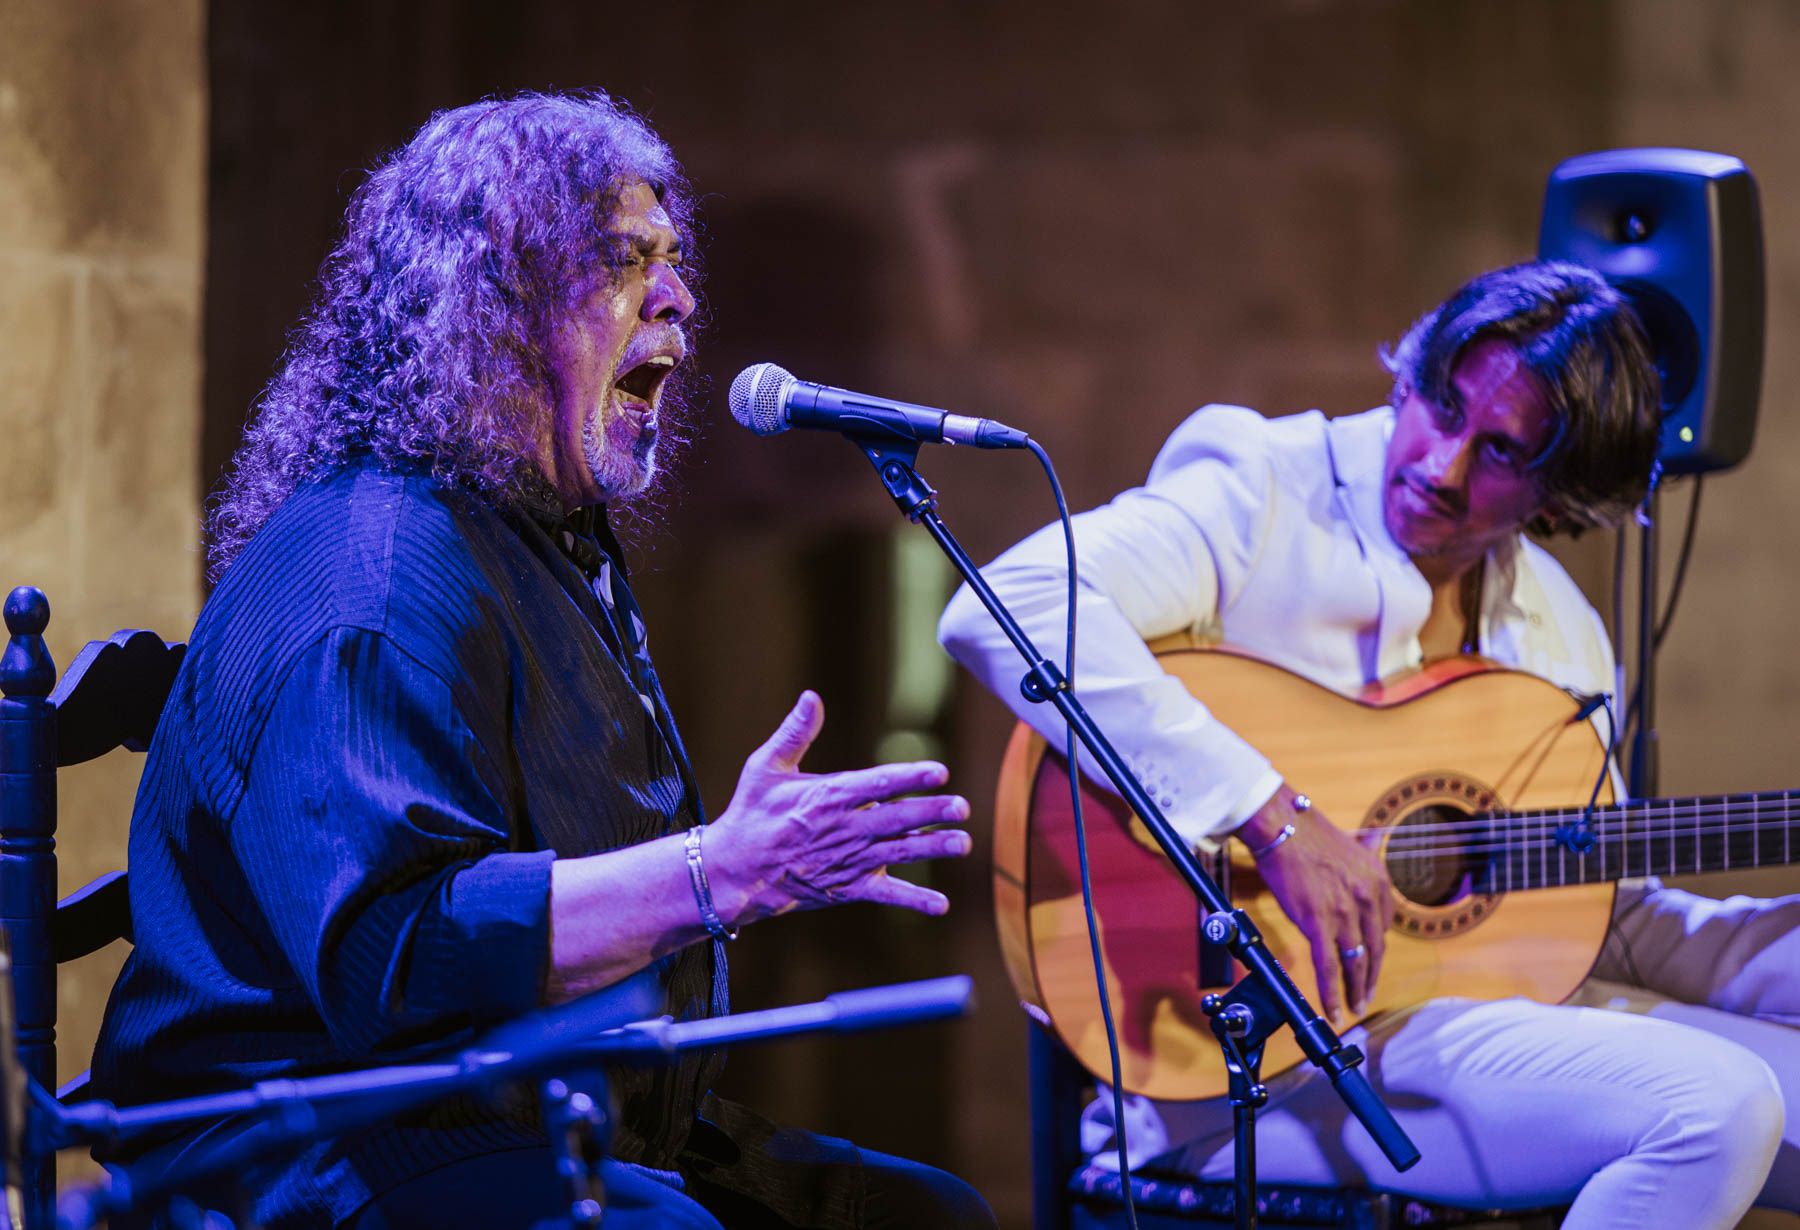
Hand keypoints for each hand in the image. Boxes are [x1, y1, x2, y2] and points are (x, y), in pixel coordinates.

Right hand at [703, 691, 972, 926]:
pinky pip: (886, 895)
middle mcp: (843, 829)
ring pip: (898, 853)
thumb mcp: (765, 767)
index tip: (940, 771)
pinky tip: (942, 904)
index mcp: (827, 797)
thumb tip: (811, 696)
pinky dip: (915, 900)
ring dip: (932, 848)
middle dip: (931, 812)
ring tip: (963, 843)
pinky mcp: (848, 887)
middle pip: (896, 818)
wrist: (735, 871)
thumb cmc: (752, 814)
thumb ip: (794, 733)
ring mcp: (848, 860)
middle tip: (963, 807)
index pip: (877, 784)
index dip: (910, 777)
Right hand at [1237, 783, 1392, 1022]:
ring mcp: (1344, 912)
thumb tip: (1374, 843)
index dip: (1375, 949)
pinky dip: (1332, 992)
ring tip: (1352, 1007)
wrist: (1280, 826)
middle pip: (1374, 949)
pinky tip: (1333, 1008)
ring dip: (1355, 990)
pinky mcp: (1319, 922)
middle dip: (1371, 977)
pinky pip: (1328, 966)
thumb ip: (1363, 857)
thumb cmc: (1306, 834)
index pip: (1382, 926)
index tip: (1370, 962)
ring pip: (1354, 963)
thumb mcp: (1350, 845)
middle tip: (1366, 996)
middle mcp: (1366, 898)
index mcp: (1377, 880)